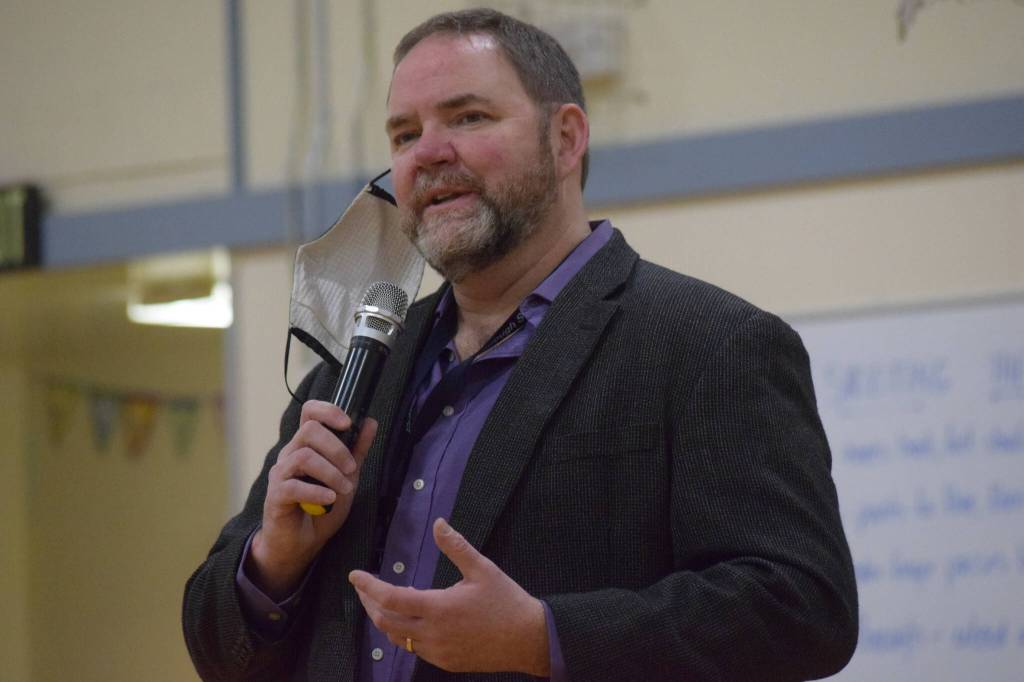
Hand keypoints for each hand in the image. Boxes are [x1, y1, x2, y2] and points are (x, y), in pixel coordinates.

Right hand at [248, 400, 377, 599]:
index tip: (348, 423)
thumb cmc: (322, 506)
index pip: (309, 412)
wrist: (302, 542)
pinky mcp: (276, 496)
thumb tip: (370, 421)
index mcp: (306, 445)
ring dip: (331, 473)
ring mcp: (280, 474)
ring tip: (344, 489)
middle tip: (351, 469)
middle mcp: (290, 454)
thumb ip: (357, 449)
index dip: (328, 410)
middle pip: (309, 430)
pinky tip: (329, 499)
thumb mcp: (347, 476)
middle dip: (337, 448)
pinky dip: (317, 491)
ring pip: (304, 457)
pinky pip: (294, 485)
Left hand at [349, 518, 549, 675]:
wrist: (529, 639)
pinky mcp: (445, 662)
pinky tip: (413, 619)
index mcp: (438, 608)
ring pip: (397, 638)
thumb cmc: (506, 601)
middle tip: (364, 589)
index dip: (368, 586)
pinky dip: (405, 633)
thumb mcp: (482, 569)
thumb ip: (456, 546)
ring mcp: (437, 652)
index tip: (355, 575)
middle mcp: (432, 634)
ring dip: (386, 619)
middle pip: (385, 621)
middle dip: (369, 604)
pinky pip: (414, 649)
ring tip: (385, 601)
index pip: (390, 598)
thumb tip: (437, 523)